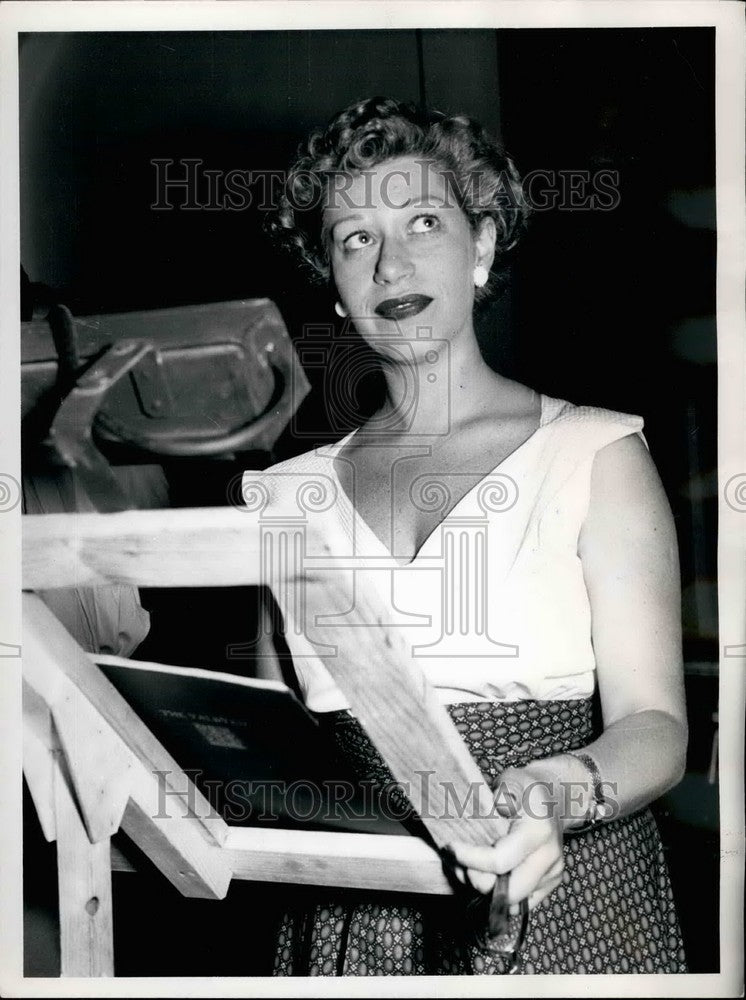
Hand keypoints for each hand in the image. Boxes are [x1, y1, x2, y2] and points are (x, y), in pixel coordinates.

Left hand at [445, 764, 565, 913]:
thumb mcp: (513, 779)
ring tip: (466, 868)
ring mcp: (552, 874)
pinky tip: (484, 875)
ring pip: (514, 902)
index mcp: (538, 832)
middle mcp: (549, 858)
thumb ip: (504, 791)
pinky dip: (500, 895)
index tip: (451, 848)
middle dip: (478, 881)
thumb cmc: (527, 788)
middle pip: (509, 892)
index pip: (500, 861)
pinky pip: (520, 903)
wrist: (554, 798)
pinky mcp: (549, 885)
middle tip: (457, 863)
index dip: (471, 859)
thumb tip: (497, 805)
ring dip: (486, 892)